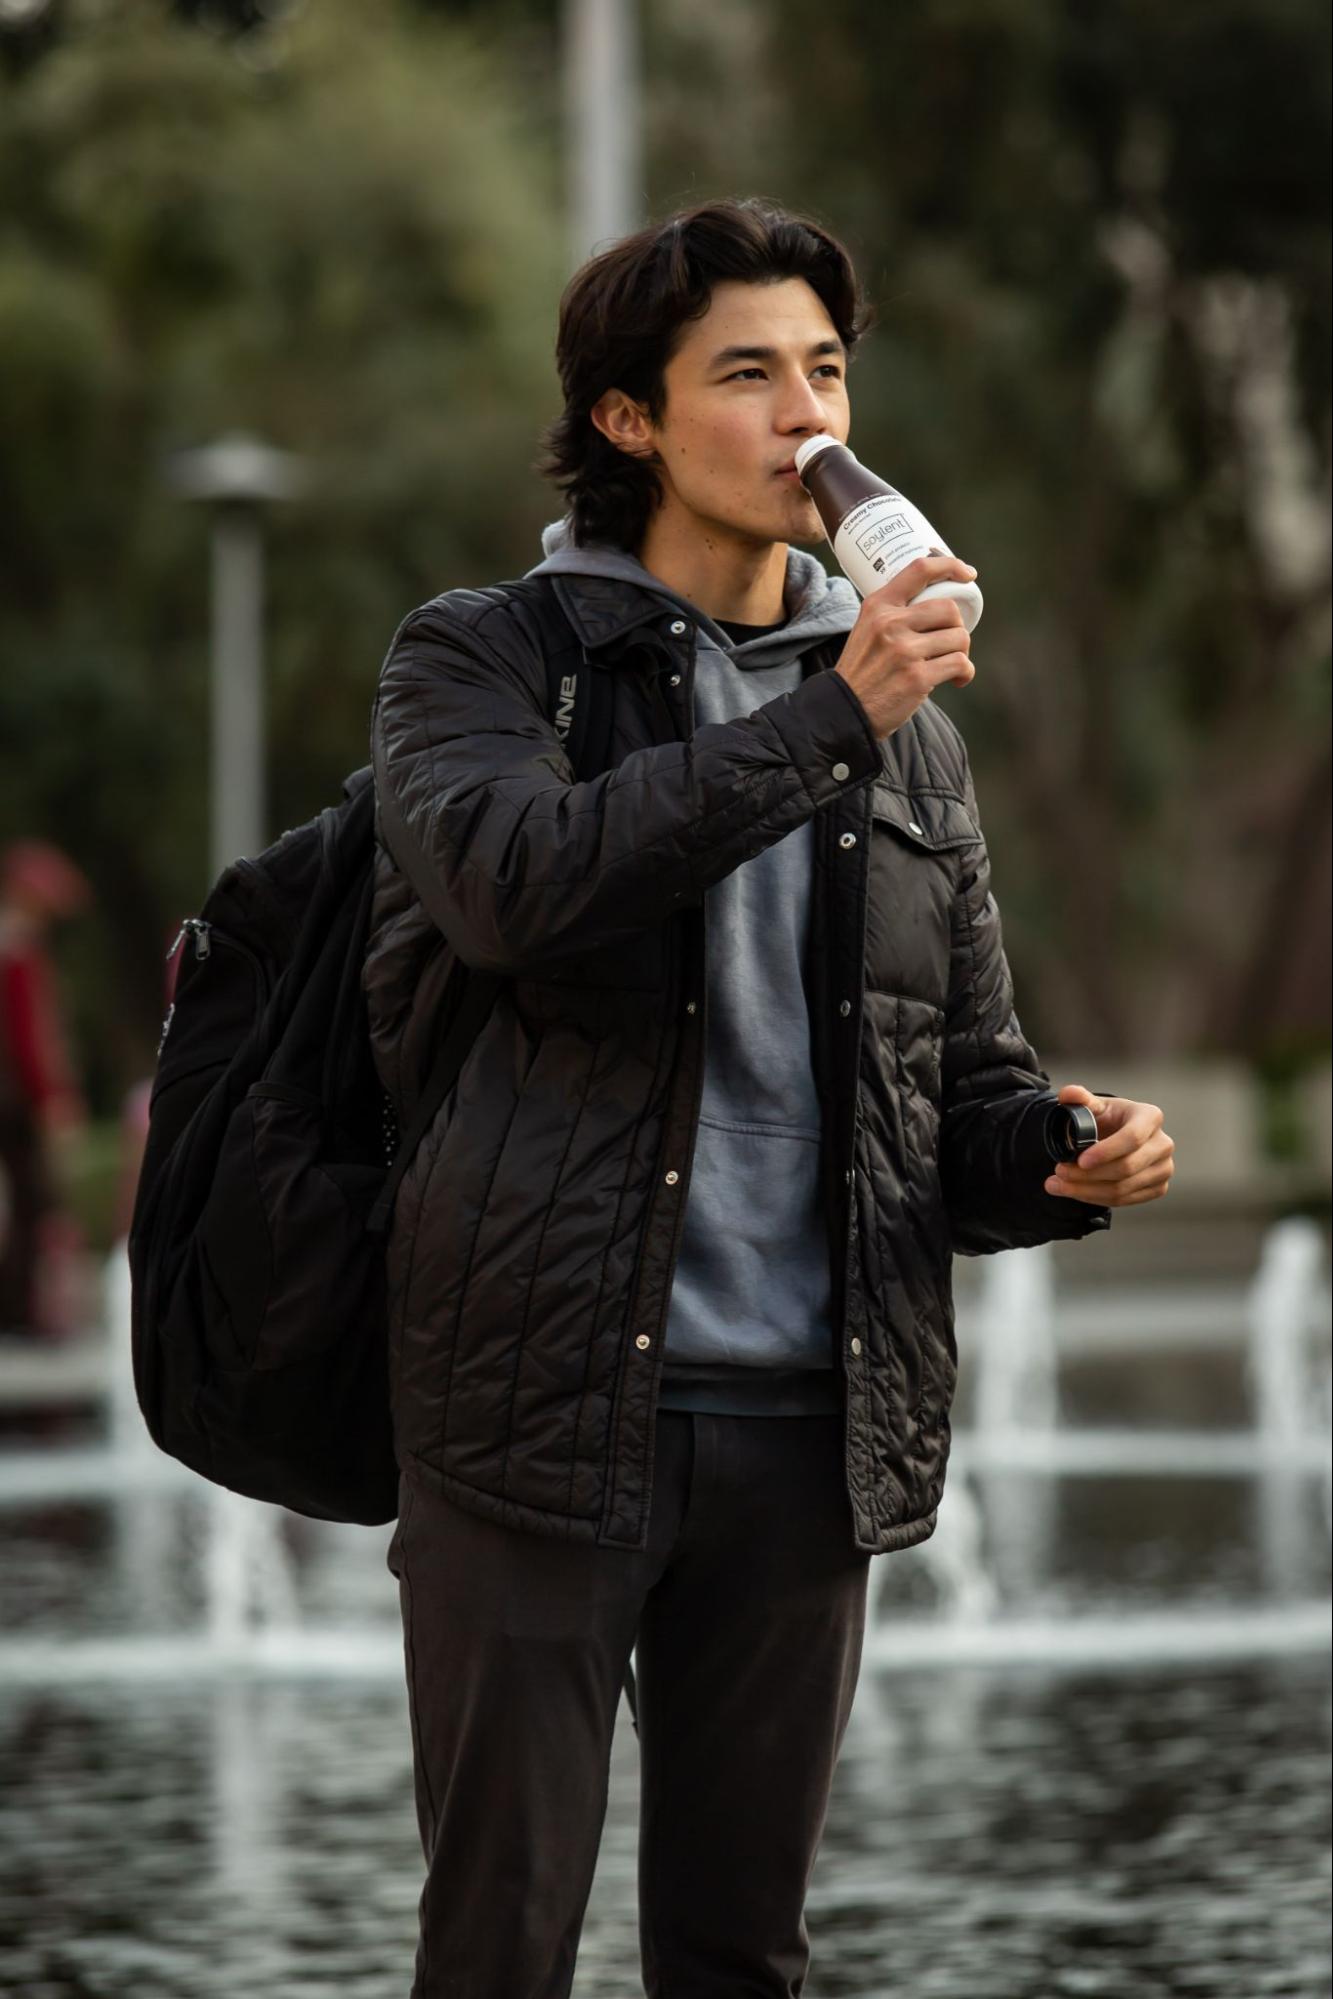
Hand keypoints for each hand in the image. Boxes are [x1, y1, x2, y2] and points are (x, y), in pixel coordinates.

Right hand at [834, 555, 976, 739]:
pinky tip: (957, 679)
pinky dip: (965, 673)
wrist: (844, 711)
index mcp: (878, 606)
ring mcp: (904, 650)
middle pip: (949, 609)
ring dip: (962, 653)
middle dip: (958, 627)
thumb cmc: (863, 671)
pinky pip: (960, 664)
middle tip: (950, 643)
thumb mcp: (867, 629)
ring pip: (959, 638)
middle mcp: (890, 623)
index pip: (920, 569)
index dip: (950, 566)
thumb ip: (894, 613)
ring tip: (949, 665)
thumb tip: (939, 603)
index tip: (968, 575)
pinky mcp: (917, 678)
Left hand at [1043, 1083, 1174, 1207]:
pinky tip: (1076, 1191)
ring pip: (1123, 1188)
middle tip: (1060, 1172)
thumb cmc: (1108, 1119)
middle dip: (1088, 1175)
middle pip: (1126, 1167)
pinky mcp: (1158, 1188)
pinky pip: (1125, 1200)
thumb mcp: (1094, 1106)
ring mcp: (1164, 1168)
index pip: (1132, 1138)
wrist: (1118, 1137)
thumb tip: (1067, 1094)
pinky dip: (1096, 1198)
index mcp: (1150, 1117)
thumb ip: (1079, 1098)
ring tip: (1058, 1184)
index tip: (1080, 1160)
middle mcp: (1163, 1144)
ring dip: (1086, 1190)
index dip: (1106, 1152)